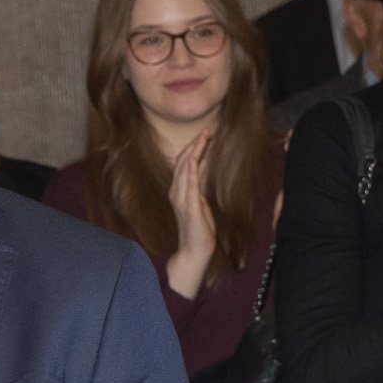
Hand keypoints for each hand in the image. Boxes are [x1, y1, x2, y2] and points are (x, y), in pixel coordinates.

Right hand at [162, 130, 216, 299]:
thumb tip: (203, 172)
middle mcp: (176, 192)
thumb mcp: (200, 204)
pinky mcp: (189, 206)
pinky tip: (195, 158)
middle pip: (182, 162)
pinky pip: (189, 184)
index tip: (204, 136)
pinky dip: (191, 169)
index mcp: (179, 191)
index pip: (183, 164)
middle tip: (206, 131)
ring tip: (204, 138)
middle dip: (194, 145)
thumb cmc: (199, 229)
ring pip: (184, 168)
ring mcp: (181, 199)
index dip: (192, 148)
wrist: (195, 250)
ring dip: (194, 151)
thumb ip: (198, 188)